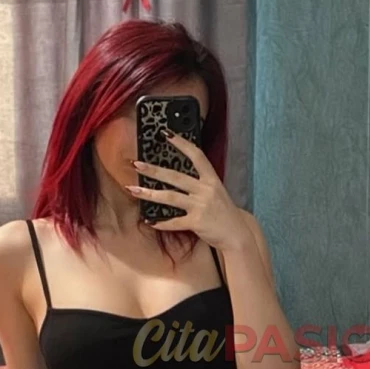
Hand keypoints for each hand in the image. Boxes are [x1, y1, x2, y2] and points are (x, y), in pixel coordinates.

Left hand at [125, 132, 250, 250]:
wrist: (236, 234)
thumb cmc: (224, 212)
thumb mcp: (216, 192)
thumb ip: (201, 183)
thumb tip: (178, 176)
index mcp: (212, 179)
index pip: (196, 156)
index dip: (182, 143)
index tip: (166, 134)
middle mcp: (206, 190)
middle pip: (176, 176)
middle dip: (154, 170)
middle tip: (136, 164)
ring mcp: (201, 206)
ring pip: (170, 197)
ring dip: (149, 194)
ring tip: (133, 190)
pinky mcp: (197, 222)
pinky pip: (175, 222)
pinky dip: (161, 223)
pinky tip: (149, 221)